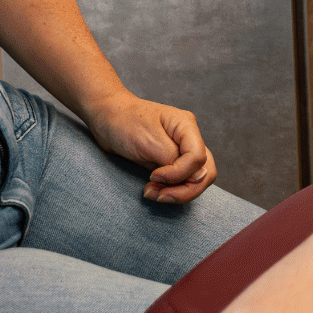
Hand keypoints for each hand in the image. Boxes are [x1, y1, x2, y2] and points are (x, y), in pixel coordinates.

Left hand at [82, 92, 215, 203]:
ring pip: (195, 179)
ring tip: (151, 192)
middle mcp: (188, 138)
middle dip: (185, 190)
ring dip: (176, 192)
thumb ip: (174, 158)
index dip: (179, 174)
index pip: (198, 158)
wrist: (107, 117)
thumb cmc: (125, 123)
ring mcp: (181, 150)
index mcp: (187, 126)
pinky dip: (169, 190)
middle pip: (204, 171)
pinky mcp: (170, 161)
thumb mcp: (148, 140)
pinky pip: (180, 180)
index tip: (153, 176)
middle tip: (159, 195)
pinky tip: (151, 188)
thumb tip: (199, 176)